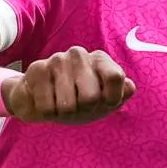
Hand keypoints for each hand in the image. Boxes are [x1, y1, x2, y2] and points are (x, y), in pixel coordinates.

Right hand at [4, 47, 132, 123]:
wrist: (40, 100)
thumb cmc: (78, 100)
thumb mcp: (103, 102)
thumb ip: (121, 94)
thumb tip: (129, 86)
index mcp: (100, 60)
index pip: (115, 77)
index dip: (112, 99)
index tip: (106, 103)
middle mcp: (80, 54)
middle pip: (91, 97)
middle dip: (85, 109)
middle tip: (79, 104)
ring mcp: (57, 59)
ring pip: (68, 105)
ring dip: (65, 113)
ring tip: (61, 103)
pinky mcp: (37, 69)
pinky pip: (47, 107)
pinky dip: (48, 113)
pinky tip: (47, 101)